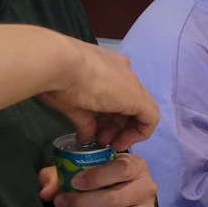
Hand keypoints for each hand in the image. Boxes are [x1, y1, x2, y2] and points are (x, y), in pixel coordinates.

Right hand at [38, 38, 158, 151]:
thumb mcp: (72, 104)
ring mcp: (131, 84)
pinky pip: (150, 118)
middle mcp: (122, 73)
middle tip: (101, 141)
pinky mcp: (137, 97)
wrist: (58, 62)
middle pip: (127, 105)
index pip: (114, 95)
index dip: (108, 118)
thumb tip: (85, 137)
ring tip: (107, 143)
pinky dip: (139, 133)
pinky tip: (122, 142)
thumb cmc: (58, 79)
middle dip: (115, 127)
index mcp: (106, 68)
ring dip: (124, 131)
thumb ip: (84, 121)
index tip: (96, 132)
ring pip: (138, 111)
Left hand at [39, 154, 157, 206]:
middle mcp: (146, 189)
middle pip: (114, 199)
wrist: (128, 190)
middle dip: (82, 203)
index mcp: (135, 166)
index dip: (96, 177)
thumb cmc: (104, 176)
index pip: (120, 170)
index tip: (73, 183)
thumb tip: (47, 193)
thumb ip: (60, 175)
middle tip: (60, 203)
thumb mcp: (84, 168)